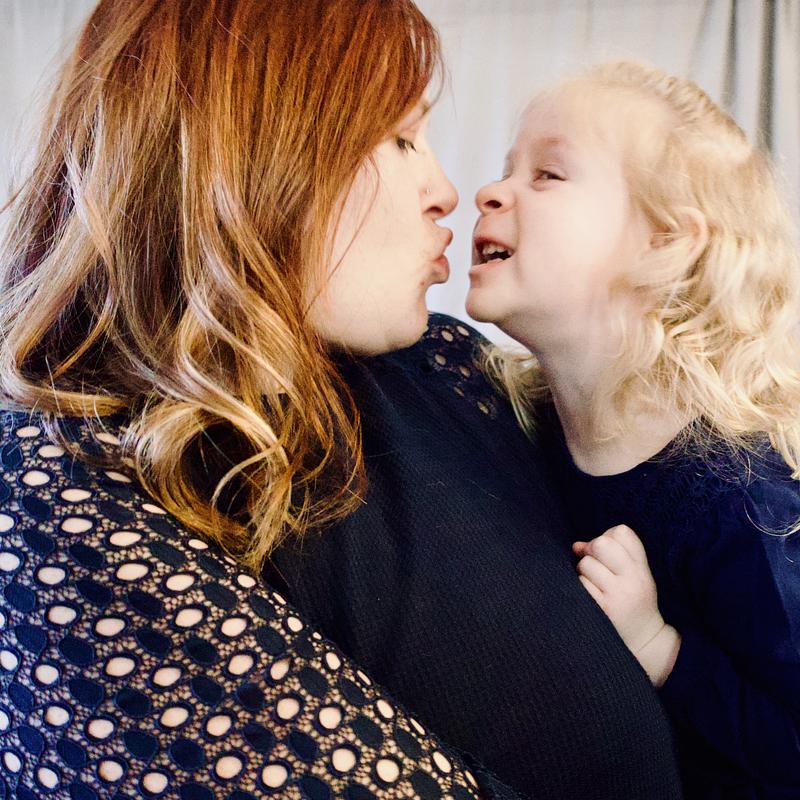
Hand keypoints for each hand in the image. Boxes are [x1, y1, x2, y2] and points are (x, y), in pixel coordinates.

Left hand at [573, 524, 680, 685]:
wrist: (644, 643)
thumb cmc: (631, 602)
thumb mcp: (632, 575)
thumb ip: (609, 555)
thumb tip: (577, 546)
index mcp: (641, 567)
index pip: (622, 532)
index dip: (608, 537)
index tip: (609, 554)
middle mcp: (633, 579)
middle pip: (602, 543)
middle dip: (592, 550)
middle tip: (597, 566)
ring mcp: (619, 595)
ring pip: (586, 564)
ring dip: (584, 572)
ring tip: (596, 586)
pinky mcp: (604, 610)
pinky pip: (582, 585)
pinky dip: (581, 588)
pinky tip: (592, 599)